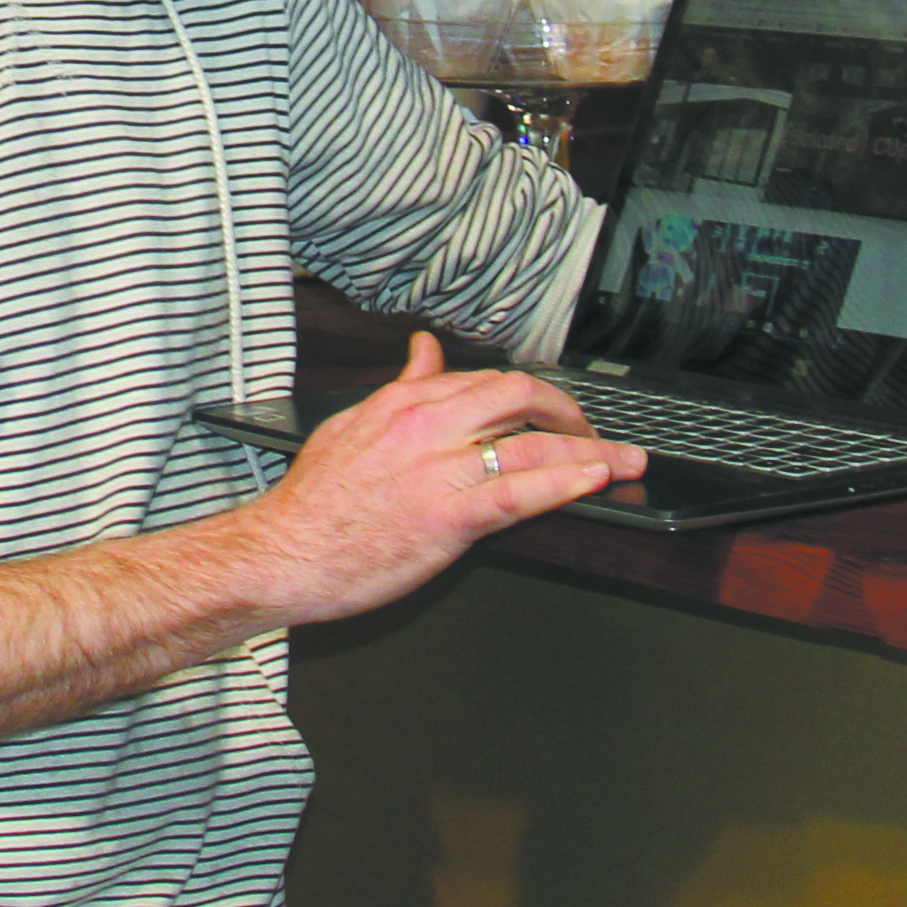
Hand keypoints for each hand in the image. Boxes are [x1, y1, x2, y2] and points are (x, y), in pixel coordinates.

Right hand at [238, 335, 644, 624]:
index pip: (487, 381)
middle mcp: (427, 427)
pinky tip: (594, 481)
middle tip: (596, 434)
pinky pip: (519, 493)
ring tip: (626, 461)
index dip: (532, 397)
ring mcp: (440, 471)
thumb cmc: (312, 503)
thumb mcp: (352, 425)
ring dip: (591, 451)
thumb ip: (402, 388)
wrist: (281, 554)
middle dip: (570, 411)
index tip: (554, 412)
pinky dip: (564, 483)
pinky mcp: (448, 518)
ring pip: (531, 443)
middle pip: (521, 397)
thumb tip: (425, 352)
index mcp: (405, 404)